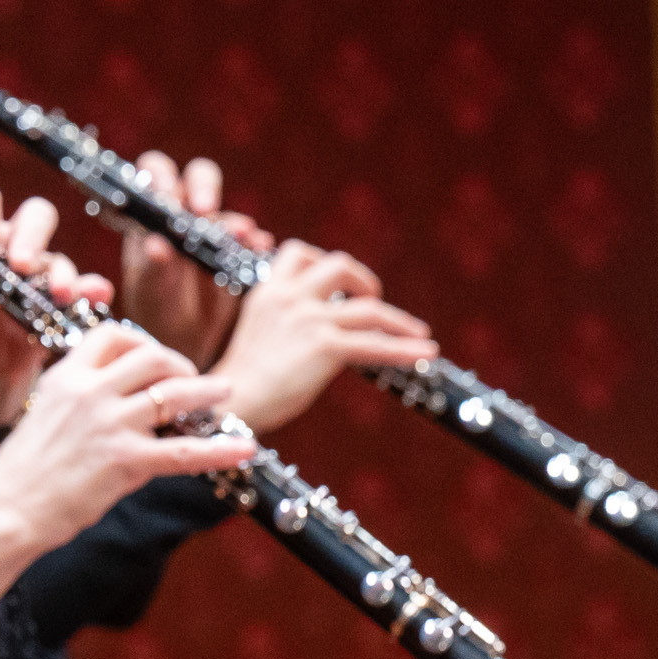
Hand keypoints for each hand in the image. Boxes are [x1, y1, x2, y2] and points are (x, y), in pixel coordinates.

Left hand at [0, 181, 112, 425]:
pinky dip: (92, 290)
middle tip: (21, 264)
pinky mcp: (62, 301)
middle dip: (31, 235)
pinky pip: (85, 289)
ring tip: (57, 294)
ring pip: (59, 257)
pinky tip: (96, 295)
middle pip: (35, 216)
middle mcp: (14, 249)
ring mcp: (41, 274)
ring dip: (60, 272)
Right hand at [0, 321, 255, 551]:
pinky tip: (242, 448)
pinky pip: (183, 452)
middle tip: (192, 379)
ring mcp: (109, 425)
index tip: (154, 356)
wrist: (6, 509)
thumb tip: (117, 401)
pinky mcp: (124, 462)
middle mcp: (90, 393)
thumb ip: (79, 400)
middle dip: (180, 364)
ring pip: (174, 394)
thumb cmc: (21, 472)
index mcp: (66, 377)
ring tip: (225, 392)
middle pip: (151, 356)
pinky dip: (218, 449)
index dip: (142, 341)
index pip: (113, 335)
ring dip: (207, 391)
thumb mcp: (43, 415)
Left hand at [117, 152, 270, 367]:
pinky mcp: (236, 255)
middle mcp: (182, 219)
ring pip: (225, 211)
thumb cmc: (156, 315)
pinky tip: (260, 249)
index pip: (154, 174)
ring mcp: (212, 235)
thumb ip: (150, 267)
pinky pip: (250, 241)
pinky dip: (255, 243)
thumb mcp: (148, 292)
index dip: (161, 177)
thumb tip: (156, 244)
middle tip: (204, 209)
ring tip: (242, 235)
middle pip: (197, 179)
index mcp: (150, 219)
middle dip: (203, 186)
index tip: (167, 196)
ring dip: (234, 221)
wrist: (185, 347)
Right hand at [214, 238, 438, 432]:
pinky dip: (405, 350)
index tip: (337, 282)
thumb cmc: (239, 384)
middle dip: (363, 280)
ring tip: (417, 334)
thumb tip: (319, 332)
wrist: (231, 405)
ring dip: (399, 322)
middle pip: (339, 265)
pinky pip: (375, 345)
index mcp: (268, 291)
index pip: (297, 253)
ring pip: (369, 308)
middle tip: (373, 300)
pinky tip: (426, 355)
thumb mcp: (258, 335)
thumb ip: (283, 321)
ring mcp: (309, 319)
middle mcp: (289, 297)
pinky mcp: (325, 346)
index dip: (321, 262)